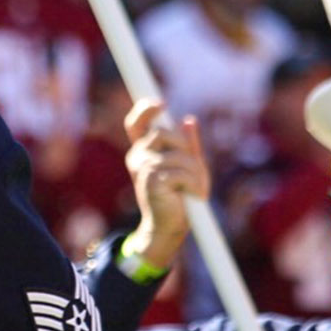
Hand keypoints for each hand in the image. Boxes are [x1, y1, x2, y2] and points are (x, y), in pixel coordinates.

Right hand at [121, 99, 207, 270]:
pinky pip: (181, 172)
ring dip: (194, 171)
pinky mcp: (151, 181)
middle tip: (193, 169)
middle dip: (185, 147)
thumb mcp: (188, 166)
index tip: (161, 103)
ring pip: (177, 154)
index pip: (136, 123)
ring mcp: (143, 168)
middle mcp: (138, 157)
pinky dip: (194, 184)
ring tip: (195, 188)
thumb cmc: (180, 196)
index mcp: (144, 151)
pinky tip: (191, 196)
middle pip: (163, 133)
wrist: (168, 227)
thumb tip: (189, 120)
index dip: (146, 109)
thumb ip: (188, 145)